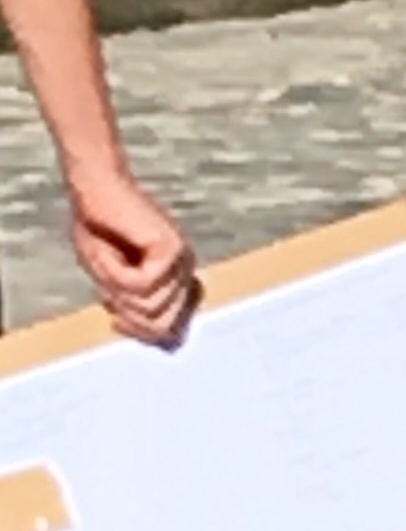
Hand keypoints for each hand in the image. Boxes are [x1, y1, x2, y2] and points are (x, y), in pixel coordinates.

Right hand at [67, 161, 196, 346]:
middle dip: (129, 316)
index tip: (116, 318)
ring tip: (106, 266)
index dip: (140, 331)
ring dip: (118, 292)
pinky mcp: (172, 249)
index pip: (171, 328)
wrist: (95, 190)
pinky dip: (117, 275)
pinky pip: (142, 285)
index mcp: (174, 280)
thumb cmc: (99, 229)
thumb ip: (136, 306)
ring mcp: (181, 261)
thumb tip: (164, 340)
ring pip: (151, 308)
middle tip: (107, 295)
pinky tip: (109, 256)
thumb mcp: (113, 279)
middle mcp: (184, 272)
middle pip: (162, 325)